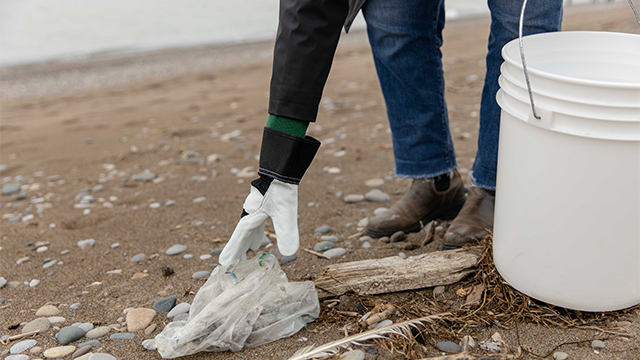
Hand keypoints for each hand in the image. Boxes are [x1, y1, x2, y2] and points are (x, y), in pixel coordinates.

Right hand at [218, 127, 319, 265]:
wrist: (282, 168)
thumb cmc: (282, 190)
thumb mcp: (286, 213)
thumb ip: (287, 233)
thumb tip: (289, 254)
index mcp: (251, 217)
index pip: (239, 238)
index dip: (232, 251)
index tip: (224, 264)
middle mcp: (250, 213)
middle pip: (242, 234)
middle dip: (239, 249)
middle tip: (236, 263)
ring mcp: (256, 207)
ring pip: (249, 227)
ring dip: (248, 239)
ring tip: (253, 249)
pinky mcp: (264, 202)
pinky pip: (256, 220)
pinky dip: (257, 230)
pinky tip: (261, 233)